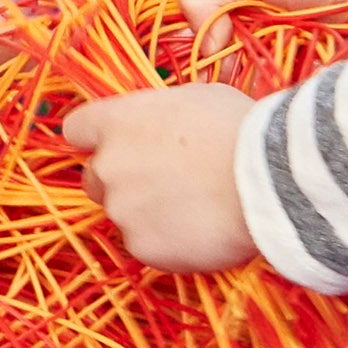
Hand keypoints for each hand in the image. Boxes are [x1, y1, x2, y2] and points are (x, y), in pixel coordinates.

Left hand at [62, 86, 261, 269]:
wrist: (270, 181)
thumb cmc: (240, 129)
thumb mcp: (197, 98)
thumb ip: (164, 113)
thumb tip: (167, 123)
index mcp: (117, 121)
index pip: (76, 129)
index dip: (96, 139)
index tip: (118, 144)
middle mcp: (108, 166)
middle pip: (94, 178)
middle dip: (121, 181)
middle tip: (164, 183)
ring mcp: (122, 211)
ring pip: (124, 215)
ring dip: (148, 214)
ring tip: (195, 209)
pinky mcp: (143, 248)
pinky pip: (147, 246)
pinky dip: (168, 243)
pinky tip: (202, 231)